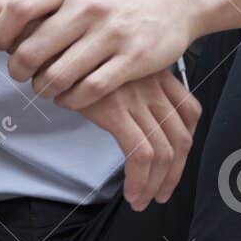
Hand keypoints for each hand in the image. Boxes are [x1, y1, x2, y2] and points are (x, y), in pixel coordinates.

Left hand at [0, 0, 196, 109]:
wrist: (171, 2)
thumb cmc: (113, 2)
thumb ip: (44, 6)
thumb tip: (4, 34)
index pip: (18, 9)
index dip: (1, 33)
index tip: (3, 47)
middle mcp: (88, 7)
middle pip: (32, 50)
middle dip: (18, 70)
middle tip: (21, 76)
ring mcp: (112, 33)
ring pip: (58, 75)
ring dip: (43, 89)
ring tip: (45, 88)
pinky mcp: (133, 58)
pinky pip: (89, 89)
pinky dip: (71, 100)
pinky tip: (68, 98)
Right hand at [79, 70, 201, 210]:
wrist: (50, 40)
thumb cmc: (74, 56)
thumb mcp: (111, 64)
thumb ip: (128, 83)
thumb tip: (131, 114)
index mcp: (155, 73)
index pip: (189, 110)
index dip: (187, 141)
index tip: (175, 161)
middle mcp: (152, 86)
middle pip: (180, 138)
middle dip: (174, 173)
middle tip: (161, 193)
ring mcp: (135, 99)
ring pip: (163, 152)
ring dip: (156, 184)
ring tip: (142, 200)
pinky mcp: (115, 111)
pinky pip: (139, 154)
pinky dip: (139, 179)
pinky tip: (130, 191)